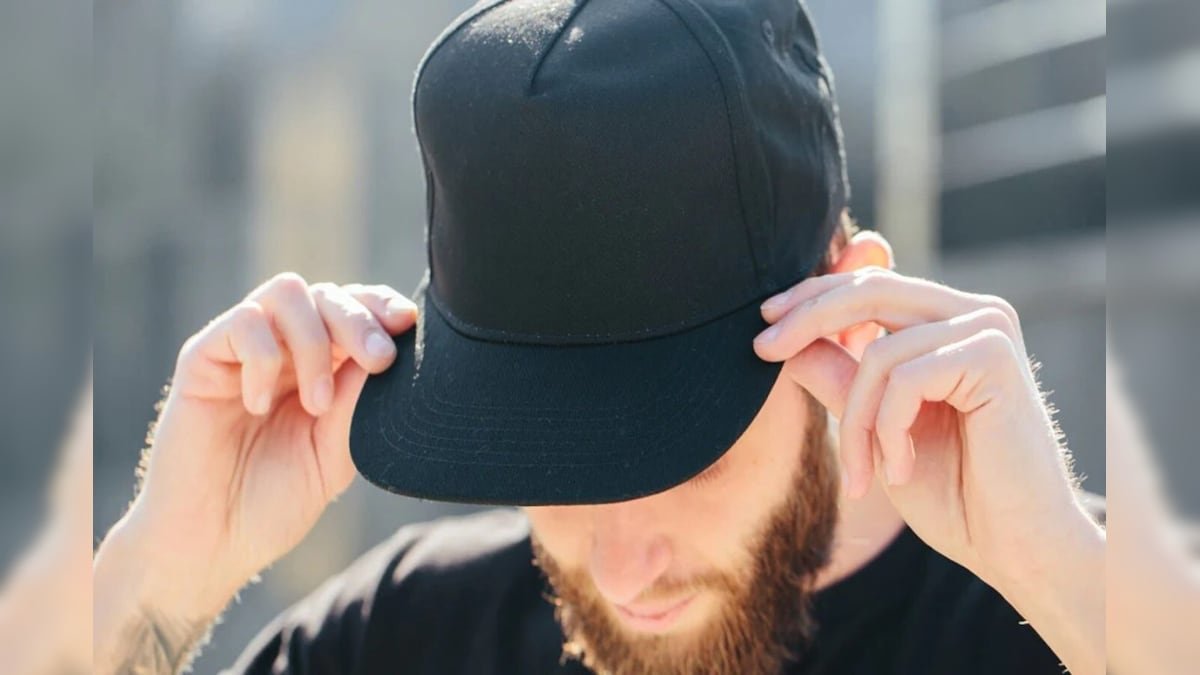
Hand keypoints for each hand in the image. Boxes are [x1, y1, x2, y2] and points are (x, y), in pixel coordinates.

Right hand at [107, 274, 415, 616]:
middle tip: (380, 360)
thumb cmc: (272, 505)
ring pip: (287, 293)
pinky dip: (264, 359)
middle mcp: (283, 350)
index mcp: (319, 368)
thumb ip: (357, 404)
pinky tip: (260, 406)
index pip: (354, 309)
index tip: (409, 326)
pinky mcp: (201, 360)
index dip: (381, 306)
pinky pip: (241, 324)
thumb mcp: (334, 455)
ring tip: (317, 404)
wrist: (211, 547)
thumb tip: (389, 352)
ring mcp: (241, 351)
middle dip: (361, 320)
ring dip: (315, 341)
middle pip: (327, 294)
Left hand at [753, 267, 1093, 587]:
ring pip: (879, 352)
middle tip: (761, 350)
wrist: (1009, 546)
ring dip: (856, 423)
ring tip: (864, 473)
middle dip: (806, 320)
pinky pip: (904, 379)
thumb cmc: (949, 491)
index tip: (762, 324)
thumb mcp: (874, 425)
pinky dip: (887, 431)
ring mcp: (988, 329)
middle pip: (869, 291)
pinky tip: (901, 471)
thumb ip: (840, 375)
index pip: (868, 285)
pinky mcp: (994, 356)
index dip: (811, 298)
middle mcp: (973, 313)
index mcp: (947, 322)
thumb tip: (784, 338)